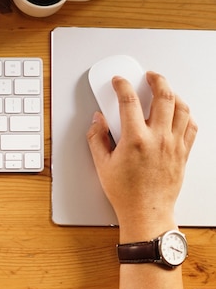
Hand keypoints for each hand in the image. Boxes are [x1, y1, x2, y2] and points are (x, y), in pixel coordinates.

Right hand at [86, 72, 196, 237]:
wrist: (146, 212)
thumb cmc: (125, 193)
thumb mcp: (102, 164)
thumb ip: (97, 138)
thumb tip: (98, 121)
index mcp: (135, 139)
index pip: (129, 101)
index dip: (122, 85)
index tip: (119, 81)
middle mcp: (158, 139)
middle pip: (164, 97)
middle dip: (156, 80)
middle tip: (149, 76)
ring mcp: (174, 145)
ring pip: (182, 108)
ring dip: (174, 94)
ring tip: (165, 90)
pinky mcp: (183, 153)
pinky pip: (191, 126)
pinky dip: (186, 114)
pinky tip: (178, 113)